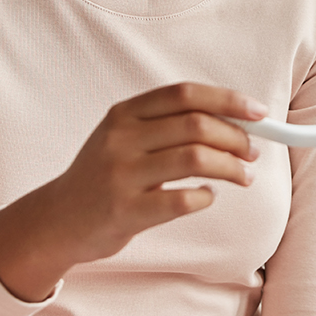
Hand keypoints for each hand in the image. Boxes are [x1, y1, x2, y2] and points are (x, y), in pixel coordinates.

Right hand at [0, 83, 267, 300]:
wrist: (57, 220)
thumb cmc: (103, 176)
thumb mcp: (123, 136)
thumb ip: (168, 125)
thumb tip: (236, 122)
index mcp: (124, 113)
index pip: (185, 94)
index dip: (228, 100)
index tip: (258, 112)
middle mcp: (121, 138)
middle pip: (196, 125)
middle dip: (236, 137)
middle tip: (253, 152)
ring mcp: (121, 175)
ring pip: (195, 159)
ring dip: (230, 167)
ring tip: (243, 176)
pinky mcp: (125, 210)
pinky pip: (182, 200)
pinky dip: (206, 197)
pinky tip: (208, 196)